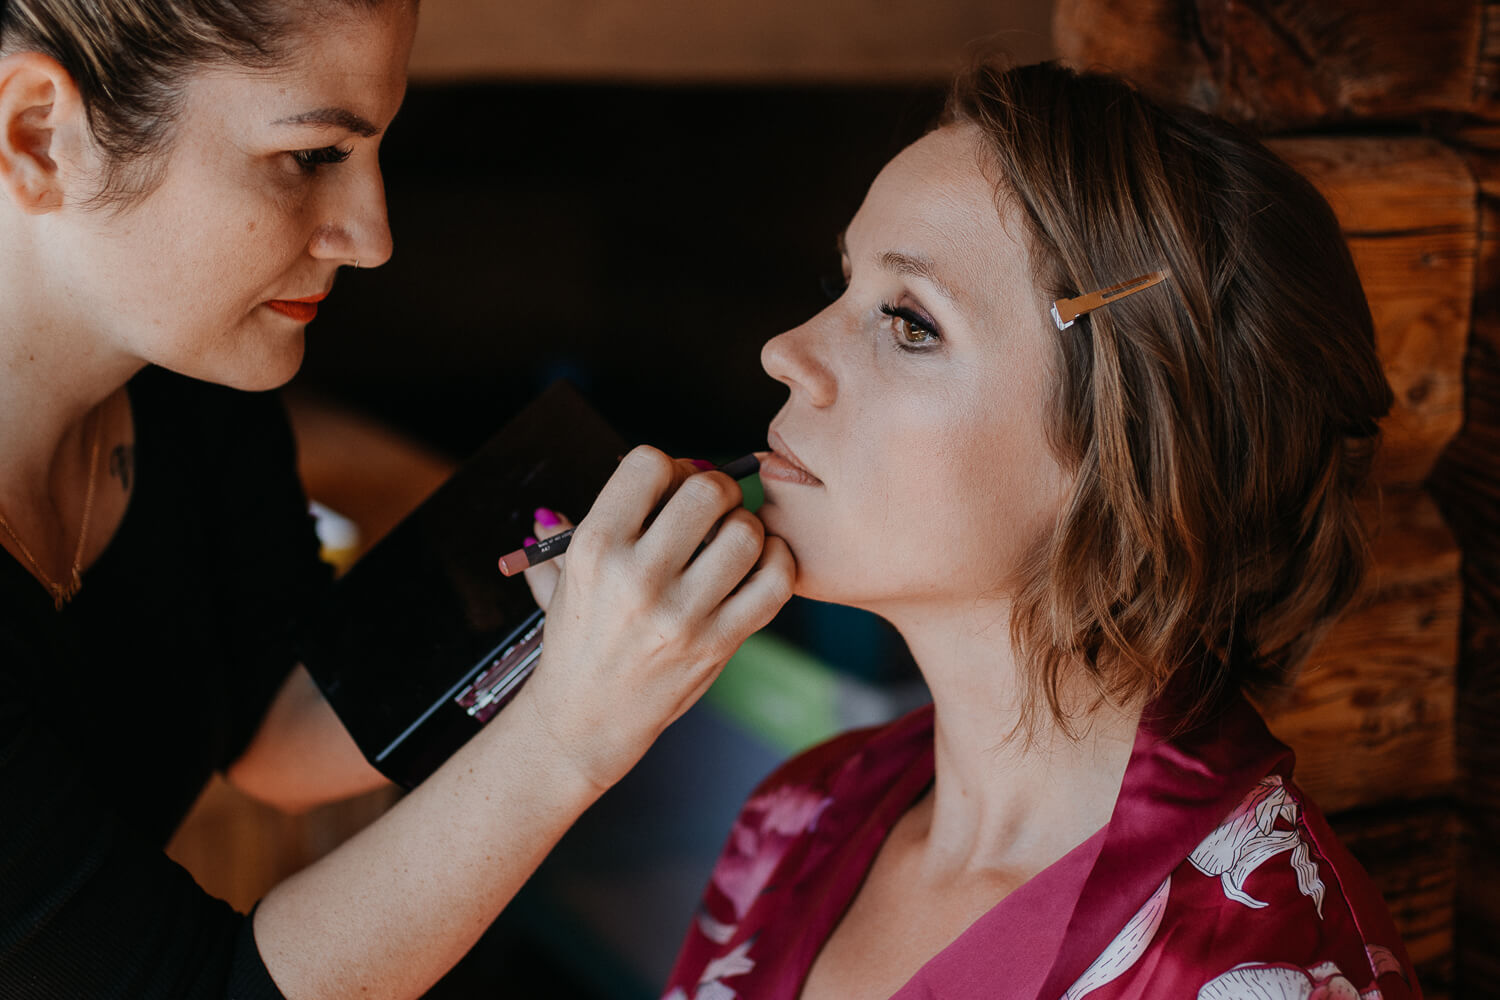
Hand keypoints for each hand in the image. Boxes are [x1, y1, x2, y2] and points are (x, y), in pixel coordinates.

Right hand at [512, 445, 794, 791]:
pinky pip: (774, 582)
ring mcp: (681, 614)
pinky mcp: (718, 644)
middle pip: (706, 491)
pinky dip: (778, 561)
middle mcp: (637, 577)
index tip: (674, 485)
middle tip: (714, 505)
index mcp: (595, 548)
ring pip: (745, 533)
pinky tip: (762, 562)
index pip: (648, 464)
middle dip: (717, 487)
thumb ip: (563, 536)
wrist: (585, 719)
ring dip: (747, 526)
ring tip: (734, 540)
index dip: (671, 465)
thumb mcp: (562, 582)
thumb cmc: (578, 642)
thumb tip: (553, 509)